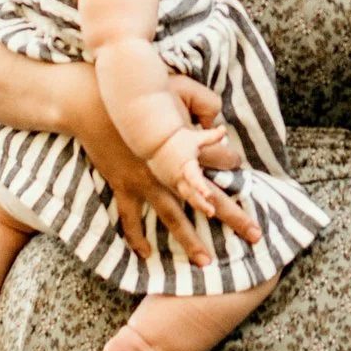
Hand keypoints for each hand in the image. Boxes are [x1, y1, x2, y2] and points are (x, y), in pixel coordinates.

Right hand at [87, 77, 257, 268]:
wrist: (94, 104)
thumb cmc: (136, 93)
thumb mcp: (178, 88)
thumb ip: (203, 103)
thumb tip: (217, 121)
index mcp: (186, 146)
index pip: (223, 161)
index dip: (234, 163)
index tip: (241, 168)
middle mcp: (170, 170)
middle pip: (210, 198)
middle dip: (235, 217)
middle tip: (256, 236)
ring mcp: (145, 181)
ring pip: (172, 217)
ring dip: (190, 240)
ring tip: (206, 261)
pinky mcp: (123, 185)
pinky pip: (130, 217)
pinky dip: (137, 237)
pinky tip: (146, 254)